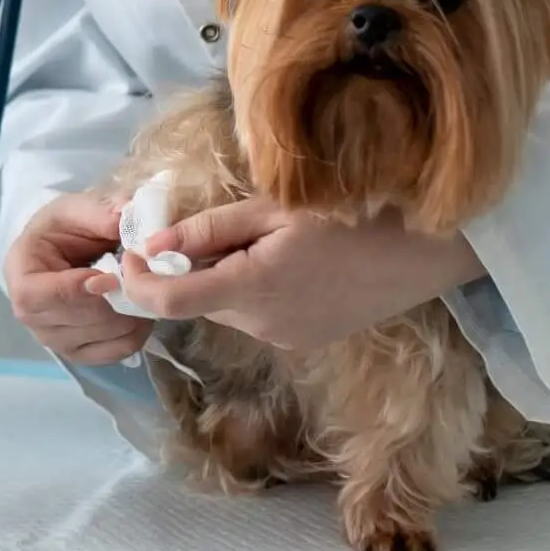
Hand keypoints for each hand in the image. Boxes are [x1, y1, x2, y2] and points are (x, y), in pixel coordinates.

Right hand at [4, 191, 153, 365]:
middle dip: (111, 304)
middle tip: (142, 280)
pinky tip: (140, 310)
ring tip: (144, 290)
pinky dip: (134, 334)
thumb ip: (98, 211)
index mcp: (19, 271)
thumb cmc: (69, 225)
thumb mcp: (78, 207)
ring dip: (127, 317)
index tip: (111, 278)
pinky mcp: (77, 351)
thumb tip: (123, 217)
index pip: (33, 295)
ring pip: (95, 339)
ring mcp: (51, 337)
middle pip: (68, 321)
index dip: (73, 291)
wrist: (71, 245)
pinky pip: (111, 354)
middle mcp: (28, 312)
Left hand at [88, 197, 485, 350]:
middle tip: (206, 226)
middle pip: (198, 300)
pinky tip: (287, 262)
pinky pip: (258, 317)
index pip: (168, 300)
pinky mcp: (304, 342)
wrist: (422, 251)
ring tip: (261, 239)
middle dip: (188, 268)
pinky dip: (253, 291)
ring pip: (228, 307)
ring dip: (224, 278)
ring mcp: (285, 339)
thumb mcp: (272, 208)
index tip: (127, 256)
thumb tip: (150, 243)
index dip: (137, 281)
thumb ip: (208, 229)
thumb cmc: (349, 214)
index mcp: (251, 288)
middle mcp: (263, 325)